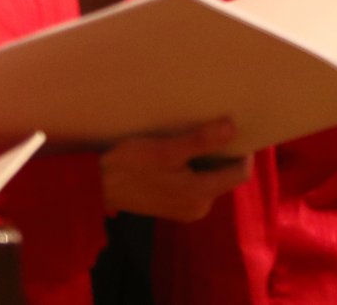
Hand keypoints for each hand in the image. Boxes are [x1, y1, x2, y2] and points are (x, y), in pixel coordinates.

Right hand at [100, 118, 252, 221]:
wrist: (93, 185)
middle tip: (218, 127)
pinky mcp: (174, 205)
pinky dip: (196, 167)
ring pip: (212, 178)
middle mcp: (199, 207)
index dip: (242, 150)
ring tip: (200, 136)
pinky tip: (184, 151)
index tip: (238, 128)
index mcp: (200, 195)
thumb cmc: (129, 165)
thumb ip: (201, 141)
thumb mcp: (166, 149)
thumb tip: (233, 128)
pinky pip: (197, 183)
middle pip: (227, 176)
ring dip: (210, 159)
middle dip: (225, 153)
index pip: (240, 173)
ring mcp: (186, 208)